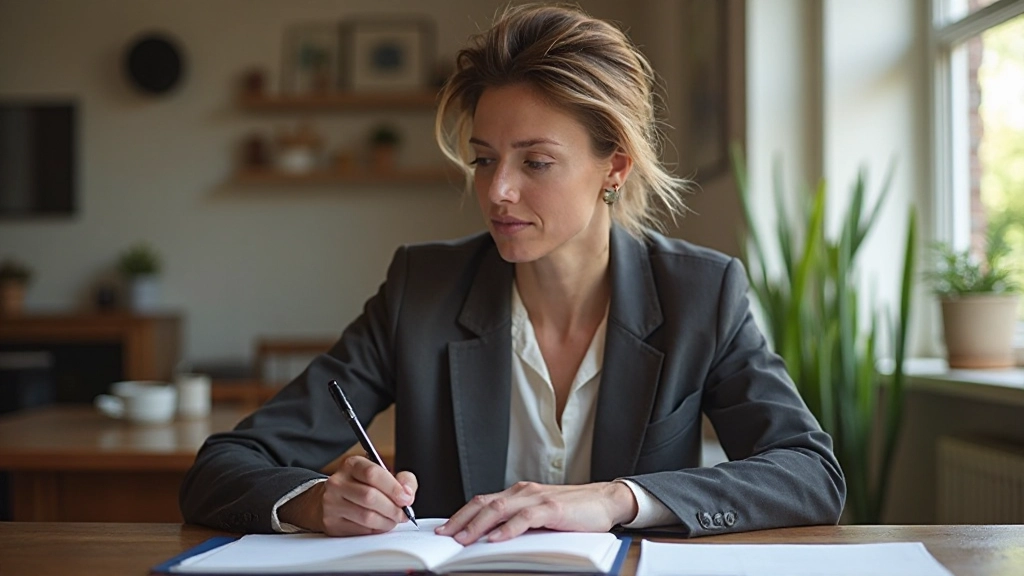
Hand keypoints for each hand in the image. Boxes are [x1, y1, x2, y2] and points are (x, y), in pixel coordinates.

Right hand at [279, 456, 417, 535]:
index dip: (394, 488)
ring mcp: (332, 504)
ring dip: (386, 522)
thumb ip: (402, 480)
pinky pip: (360, 531)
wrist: (331, 500)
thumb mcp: (381, 474)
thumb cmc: (361, 487)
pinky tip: (378, 525)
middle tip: (403, 513)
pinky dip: (375, 530)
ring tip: (392, 520)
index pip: (373, 474)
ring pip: (366, 517)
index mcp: (352, 465)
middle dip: (393, 508)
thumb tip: (407, 493)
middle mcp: (338, 483)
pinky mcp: (332, 524)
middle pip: (370, 497)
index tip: (406, 498)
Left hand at [434, 481, 637, 543]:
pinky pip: (525, 518)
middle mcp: (523, 492)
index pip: (482, 501)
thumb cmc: (573, 511)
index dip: (461, 515)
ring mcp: (537, 498)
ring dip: (478, 526)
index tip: (445, 529)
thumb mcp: (539, 515)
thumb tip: (490, 538)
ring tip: (464, 540)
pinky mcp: (552, 508)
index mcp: (518, 493)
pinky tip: (497, 540)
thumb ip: (518, 522)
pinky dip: (508, 529)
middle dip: (461, 521)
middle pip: (484, 503)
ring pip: (499, 509)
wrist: (604, 500)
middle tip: (445, 537)